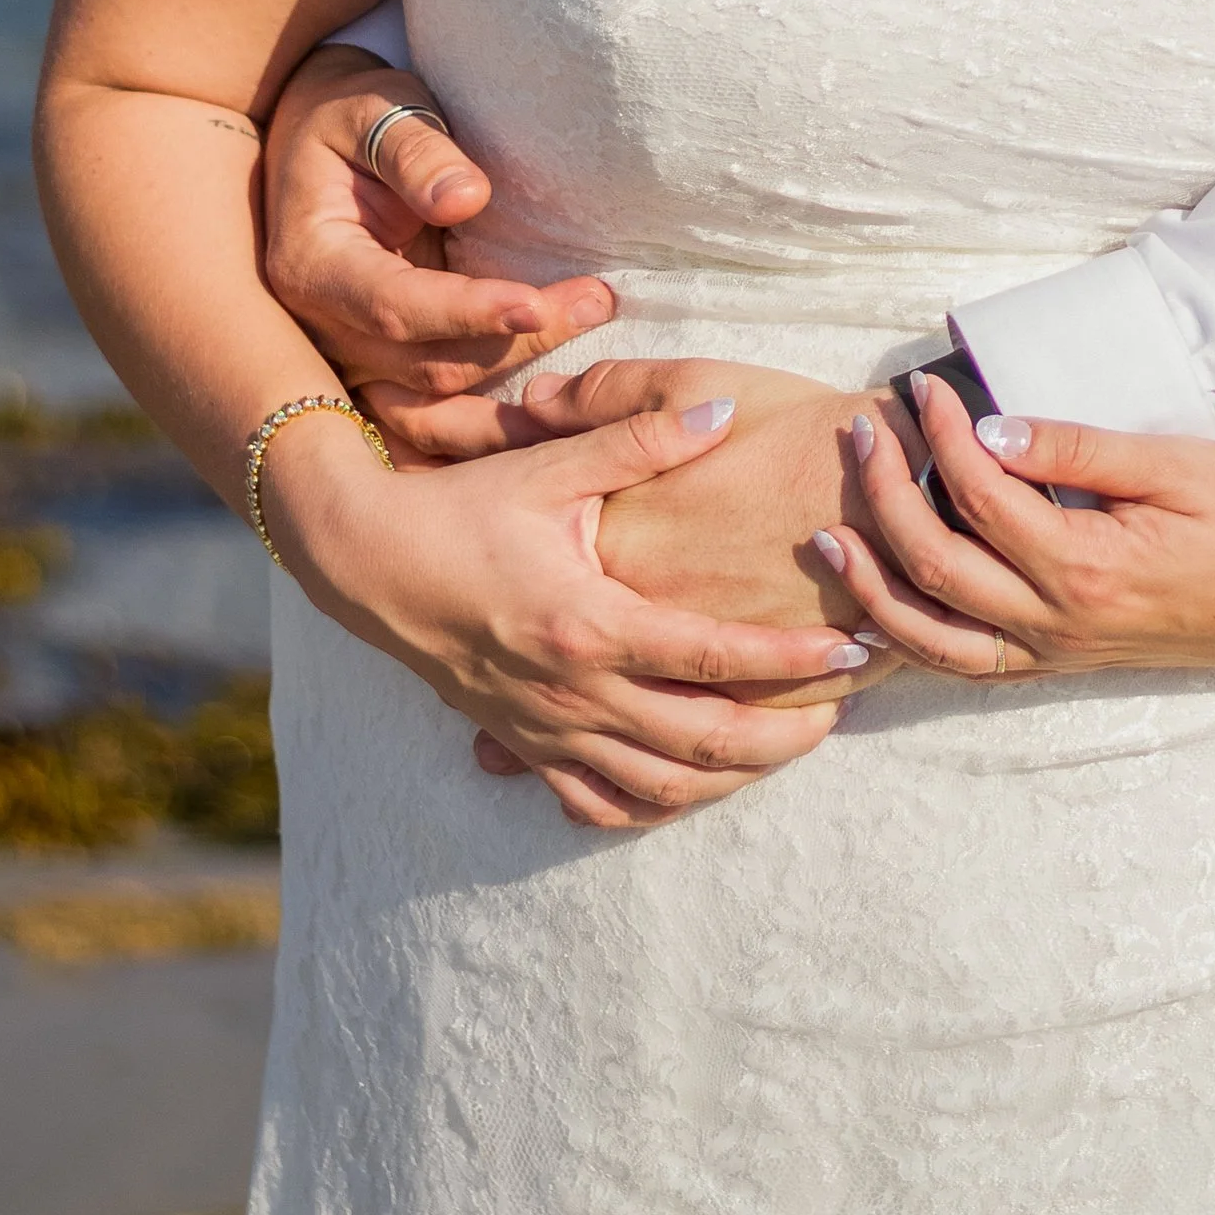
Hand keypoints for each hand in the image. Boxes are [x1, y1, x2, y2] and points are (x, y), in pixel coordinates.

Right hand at [262, 45, 617, 456]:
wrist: (323, 146)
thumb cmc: (353, 120)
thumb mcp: (376, 110)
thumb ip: (415, 151)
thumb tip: (466, 198)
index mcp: (312, 264)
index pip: (393, 305)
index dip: (466, 312)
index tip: (537, 303)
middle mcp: (325, 328)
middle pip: (425, 365)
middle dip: (515, 343)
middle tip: (596, 302)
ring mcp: (352, 360)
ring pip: (435, 408)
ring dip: (515, 392)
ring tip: (589, 333)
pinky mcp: (382, 373)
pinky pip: (435, 420)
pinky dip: (491, 421)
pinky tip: (555, 400)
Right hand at [263, 384, 879, 831]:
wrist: (362, 558)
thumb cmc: (459, 505)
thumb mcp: (550, 467)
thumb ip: (641, 439)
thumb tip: (721, 411)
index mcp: (587, 622)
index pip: (713, 656)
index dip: (790, 662)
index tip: (851, 654)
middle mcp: (570, 690)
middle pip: (701, 741)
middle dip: (782, 736)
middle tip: (844, 713)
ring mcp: (545, 728)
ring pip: (657, 786)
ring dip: (732, 779)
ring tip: (788, 749)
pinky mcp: (523, 744)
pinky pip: (597, 801)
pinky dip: (654, 804)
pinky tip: (695, 787)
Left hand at [812, 378, 1214, 682]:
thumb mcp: (1173, 465)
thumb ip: (1076, 449)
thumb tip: (988, 430)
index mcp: (1087, 569)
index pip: (981, 497)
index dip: (941, 437)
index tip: (922, 388)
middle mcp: (1059, 624)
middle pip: (935, 566)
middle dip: (883, 494)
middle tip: (860, 432)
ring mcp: (1055, 654)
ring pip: (933, 639)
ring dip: (871, 587)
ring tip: (828, 535)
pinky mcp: (1059, 663)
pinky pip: (964, 664)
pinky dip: (911, 639)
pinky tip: (878, 606)